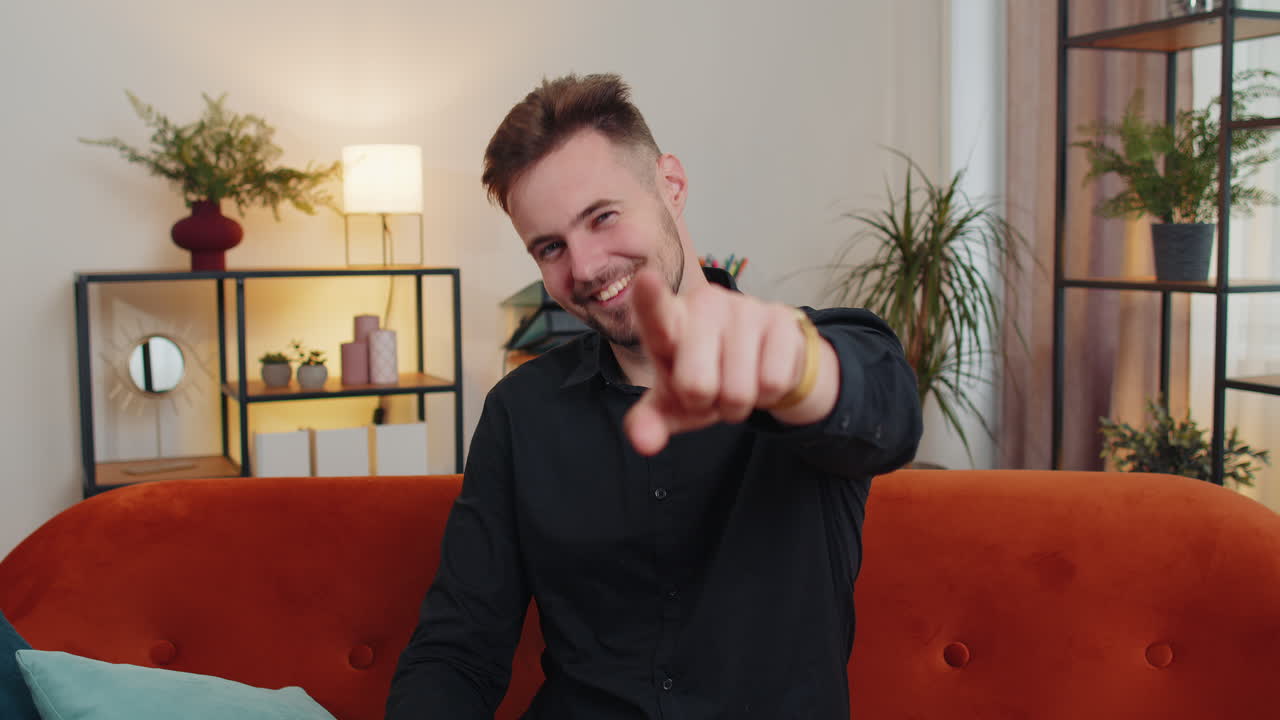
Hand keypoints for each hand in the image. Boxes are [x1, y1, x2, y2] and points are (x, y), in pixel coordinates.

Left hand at [623, 270, 835, 455]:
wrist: (762, 364)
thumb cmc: (706, 378)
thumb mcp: (673, 403)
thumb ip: (649, 422)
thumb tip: (644, 444)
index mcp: (667, 321)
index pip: (654, 313)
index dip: (650, 298)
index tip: (645, 279)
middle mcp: (703, 304)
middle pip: (696, 386)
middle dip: (705, 403)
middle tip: (711, 388)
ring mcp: (744, 307)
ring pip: (739, 391)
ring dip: (738, 403)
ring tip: (737, 381)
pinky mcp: (781, 318)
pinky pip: (773, 383)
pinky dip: (768, 395)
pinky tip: (763, 374)